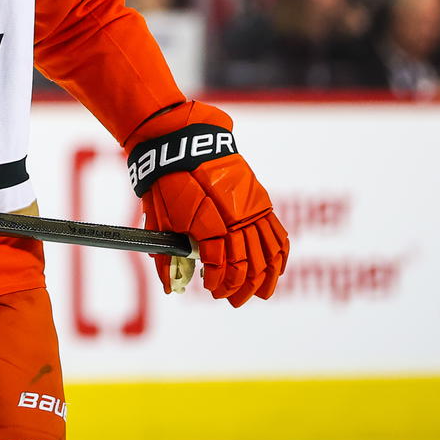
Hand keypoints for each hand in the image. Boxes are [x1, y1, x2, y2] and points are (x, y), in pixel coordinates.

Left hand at [127, 101, 288, 306]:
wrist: (181, 140)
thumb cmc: (166, 180)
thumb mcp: (161, 219)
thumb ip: (168, 256)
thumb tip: (172, 289)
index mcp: (209, 222)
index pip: (222, 266)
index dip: (218, 283)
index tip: (210, 288)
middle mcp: (235, 217)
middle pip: (248, 264)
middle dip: (239, 287)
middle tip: (230, 298)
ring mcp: (251, 208)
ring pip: (268, 253)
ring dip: (264, 278)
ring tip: (257, 292)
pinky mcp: (259, 200)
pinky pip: (278, 233)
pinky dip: (279, 256)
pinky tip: (275, 270)